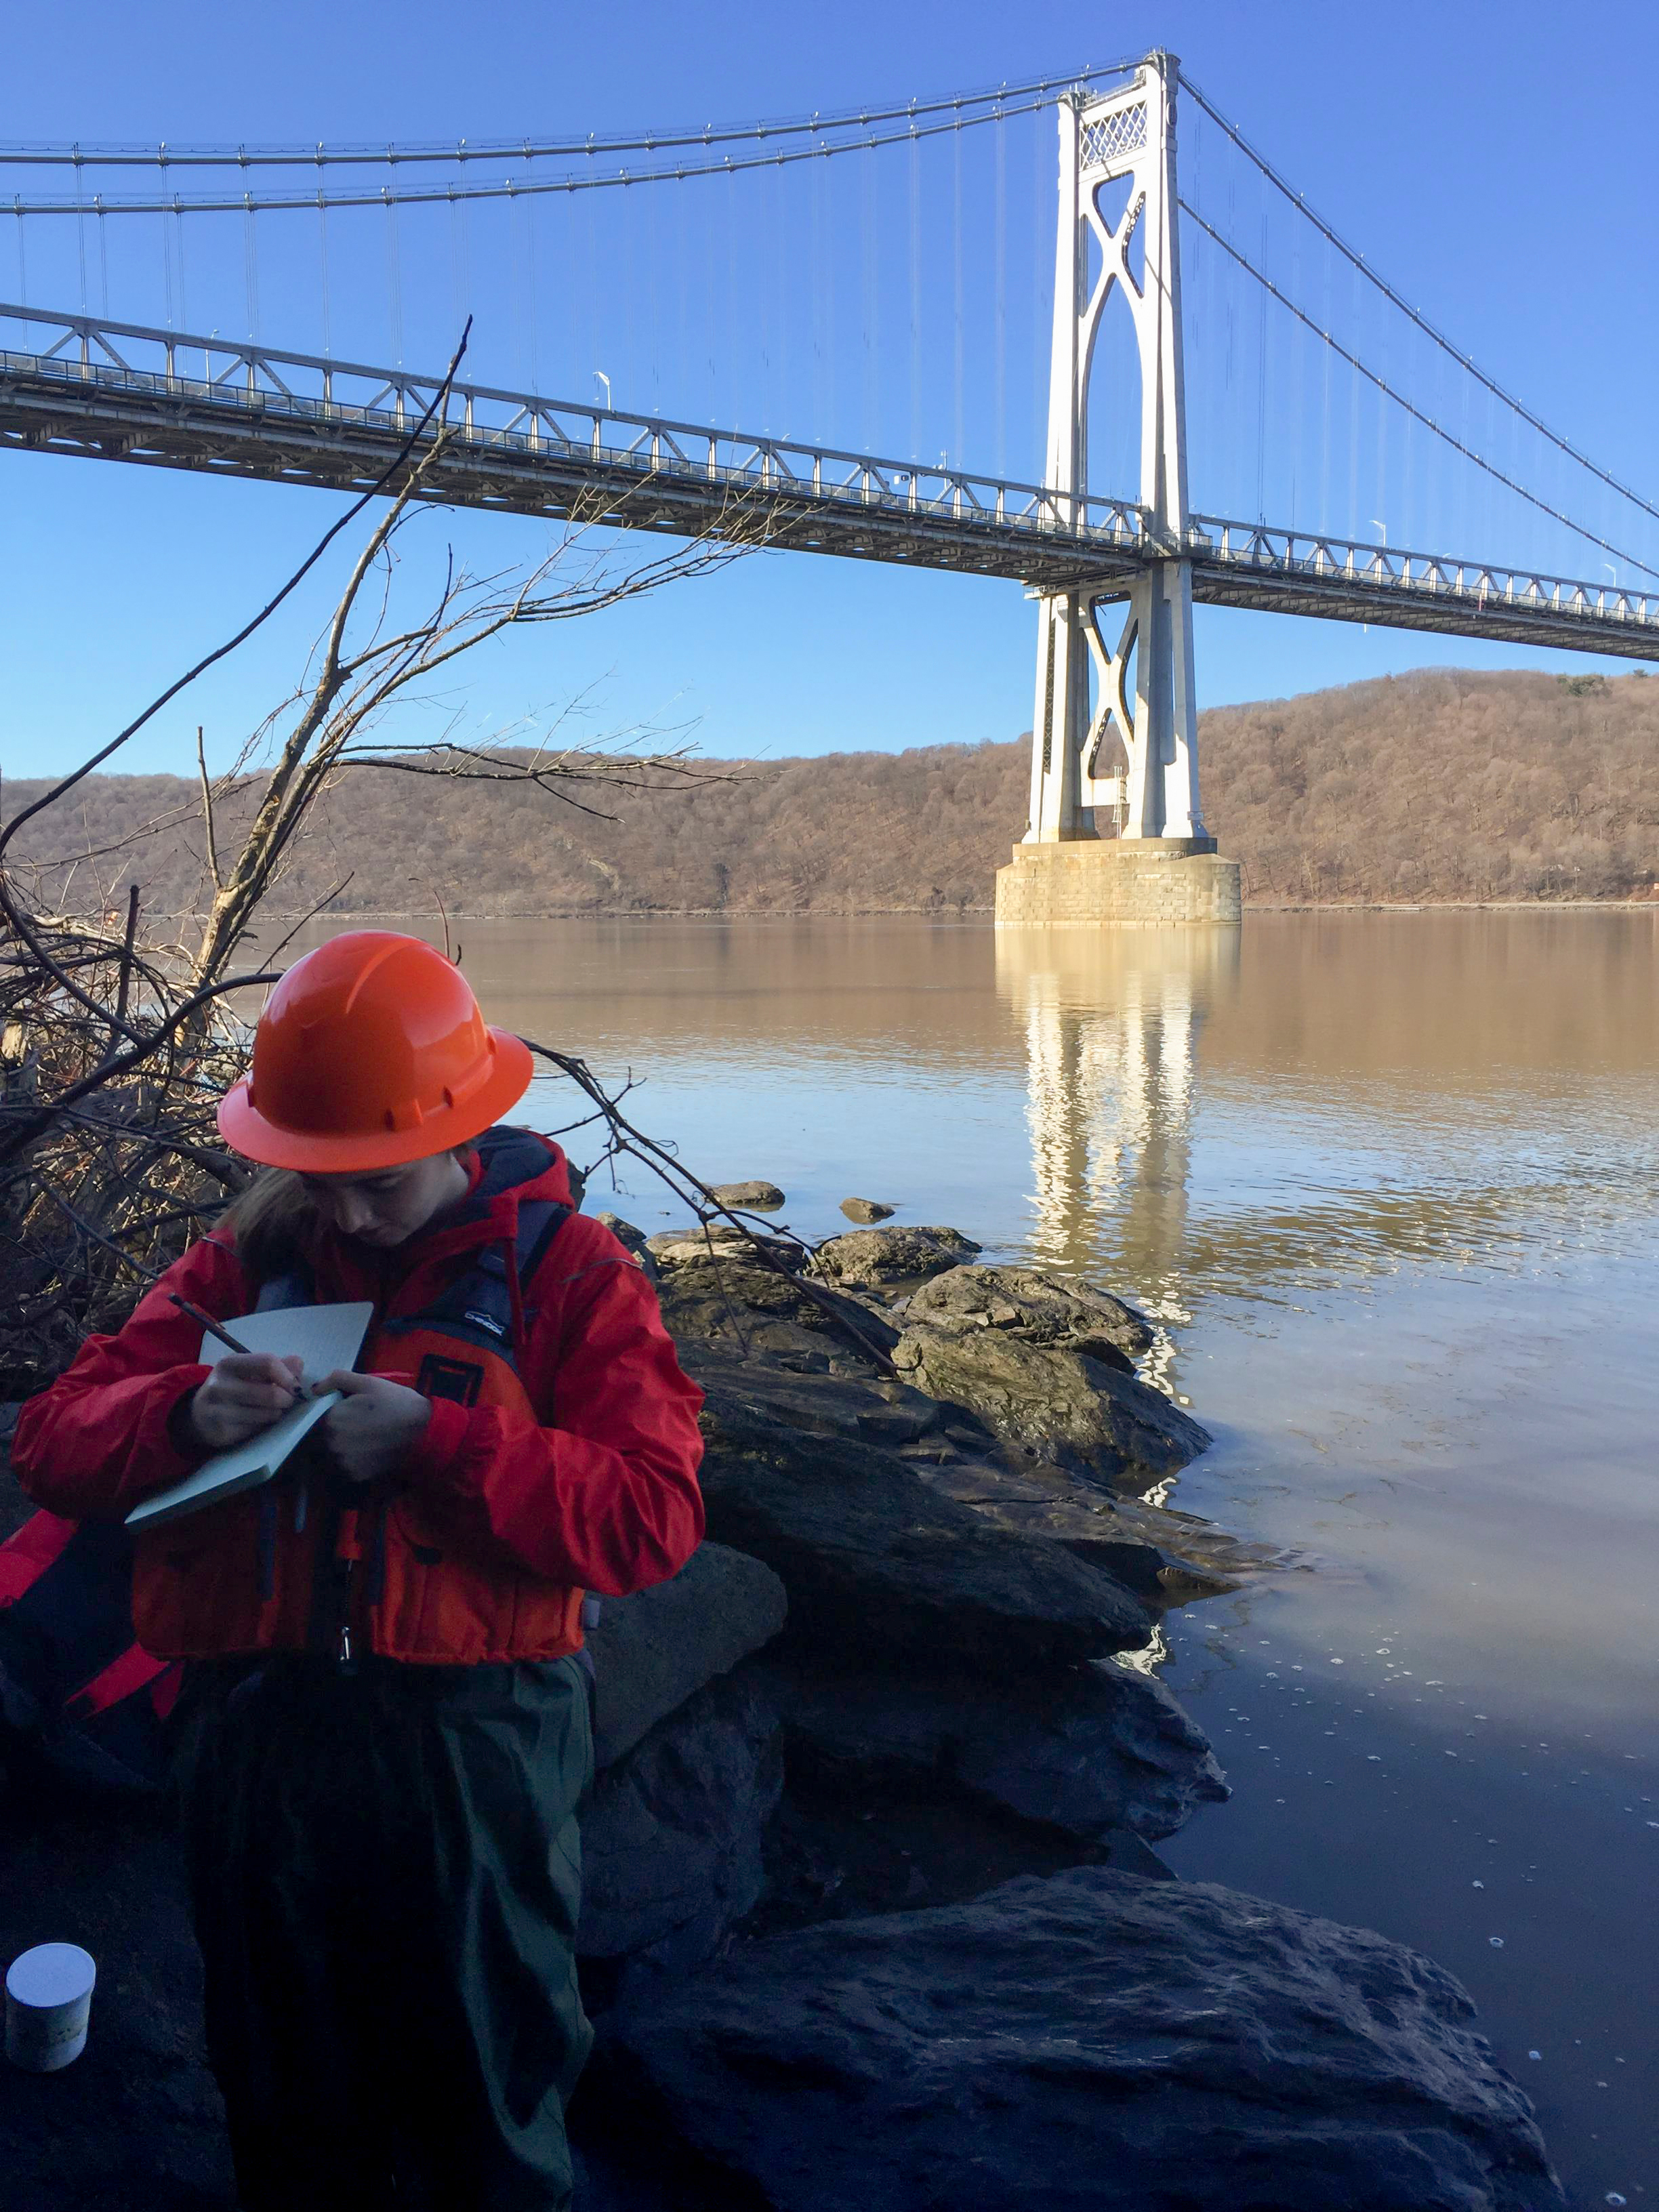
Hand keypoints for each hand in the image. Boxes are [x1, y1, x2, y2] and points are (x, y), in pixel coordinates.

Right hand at [186, 1354, 303, 1450]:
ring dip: (277, 1413)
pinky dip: (264, 1426)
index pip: (267, 1363)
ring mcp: (218, 1411)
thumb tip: (298, 1363)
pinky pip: (257, 1430)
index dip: (288, 1375)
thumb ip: (275, 1366)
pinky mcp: (222, 1433)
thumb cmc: (232, 1388)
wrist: (198, 1414)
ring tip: (272, 1410)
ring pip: (266, 1414)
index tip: (296, 1386)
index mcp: (229, 1364)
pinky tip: (257, 1421)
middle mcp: (220, 1386)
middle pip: (271, 1394)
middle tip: (288, 1401)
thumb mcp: (248, 1371)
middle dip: (287, 1399)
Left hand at [316, 1370, 430, 1485]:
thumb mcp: (368, 1382)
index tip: (355, 1412)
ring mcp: (344, 1462)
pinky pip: (348, 1466)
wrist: (424, 1431)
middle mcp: (333, 1443)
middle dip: (341, 1430)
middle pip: (328, 1436)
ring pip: (336, 1452)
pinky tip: (372, 1451)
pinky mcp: (355, 1475)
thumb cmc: (396, 1402)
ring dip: (346, 1446)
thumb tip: (315, 1388)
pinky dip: (356, 1460)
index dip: (338, 1413)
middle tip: (364, 1424)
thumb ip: (337, 1379)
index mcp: (333, 1418)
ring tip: (369, 1438)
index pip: (323, 1417)